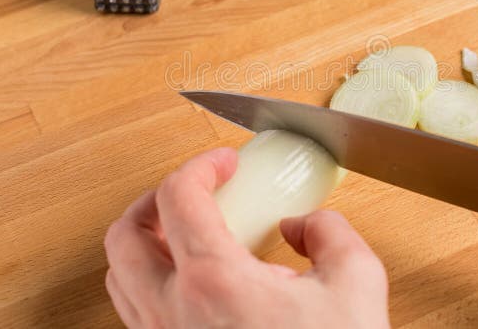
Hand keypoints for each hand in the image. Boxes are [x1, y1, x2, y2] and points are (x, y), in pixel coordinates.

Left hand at [104, 147, 389, 327]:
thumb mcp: (356, 283)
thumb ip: (330, 233)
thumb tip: (303, 225)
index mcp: (214, 282)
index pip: (178, 197)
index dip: (200, 166)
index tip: (224, 163)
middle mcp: (173, 313)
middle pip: (124, 235)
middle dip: (154, 200)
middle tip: (192, 193)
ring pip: (120, 276)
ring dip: (147, 242)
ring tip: (189, 233)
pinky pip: (137, 311)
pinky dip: (153, 281)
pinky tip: (197, 282)